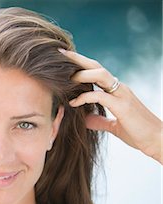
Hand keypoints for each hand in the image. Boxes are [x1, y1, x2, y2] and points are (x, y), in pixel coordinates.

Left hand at [59, 49, 162, 163]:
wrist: (157, 140)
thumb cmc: (138, 133)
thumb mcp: (114, 126)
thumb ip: (99, 121)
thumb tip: (85, 120)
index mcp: (116, 91)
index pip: (97, 71)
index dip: (81, 65)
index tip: (64, 60)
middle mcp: (119, 88)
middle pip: (97, 66)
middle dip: (78, 59)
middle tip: (60, 54)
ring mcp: (122, 95)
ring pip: (100, 74)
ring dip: (81, 74)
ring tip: (65, 78)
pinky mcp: (122, 106)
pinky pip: (100, 96)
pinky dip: (84, 97)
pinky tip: (73, 103)